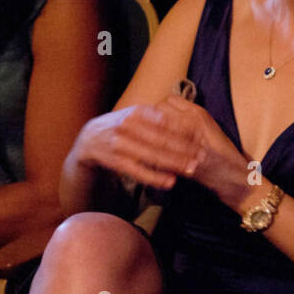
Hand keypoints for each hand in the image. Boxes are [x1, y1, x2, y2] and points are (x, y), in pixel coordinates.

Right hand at [74, 96, 247, 203]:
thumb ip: (158, 116)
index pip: (166, 120)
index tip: (202, 137)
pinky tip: (171, 182)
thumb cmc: (122, 126)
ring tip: (192, 169)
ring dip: (174, 163)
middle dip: (184, 148)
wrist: (90, 139)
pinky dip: (155, 177)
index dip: (185, 129)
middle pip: (161, 138)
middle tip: (203, 156)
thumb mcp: (136, 114)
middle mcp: (127, 125)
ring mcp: (119, 143)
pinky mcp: (115, 161)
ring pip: (152, 155)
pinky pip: (139, 171)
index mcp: (137, 112)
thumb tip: (188, 118)